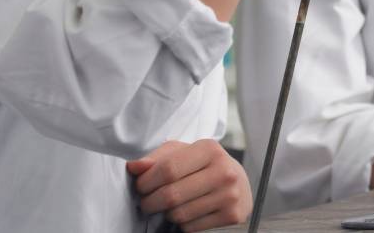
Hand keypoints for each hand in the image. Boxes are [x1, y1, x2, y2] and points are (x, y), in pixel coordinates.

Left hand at [126, 140, 251, 231]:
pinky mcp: (232, 215)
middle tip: (147, 201)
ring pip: (179, 214)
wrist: (239, 181)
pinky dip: (182, 223)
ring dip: (166, 213)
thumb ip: (157, 158)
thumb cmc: (203, 164)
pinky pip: (191, 227)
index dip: (147, 181)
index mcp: (210, 149)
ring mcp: (230, 195)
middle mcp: (224, 171)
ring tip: (169, 205)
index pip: (168, 169)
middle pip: (171, 194)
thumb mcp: (182, 152)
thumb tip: (134, 167)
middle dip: (150, 202)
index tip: (140, 186)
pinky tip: (187, 211)